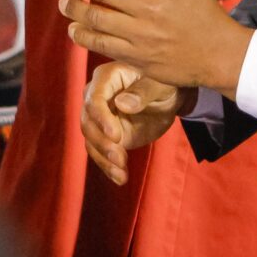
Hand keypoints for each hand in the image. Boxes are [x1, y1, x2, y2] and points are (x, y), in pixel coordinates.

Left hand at [62, 0, 248, 93]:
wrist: (218, 53)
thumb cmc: (203, 11)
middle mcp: (149, 7)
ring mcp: (141, 34)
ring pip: (95, 17)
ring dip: (74, 7)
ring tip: (66, 1)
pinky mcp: (136, 57)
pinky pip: (101, 44)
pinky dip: (82, 34)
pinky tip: (74, 28)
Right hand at [81, 60, 181, 186]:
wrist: (167, 99)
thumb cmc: (164, 83)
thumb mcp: (160, 84)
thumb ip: (143, 92)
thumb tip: (122, 104)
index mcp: (107, 77)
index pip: (95, 98)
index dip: (102, 118)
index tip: (116, 136)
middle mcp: (96, 96)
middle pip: (88, 121)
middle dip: (102, 143)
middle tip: (120, 159)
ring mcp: (99, 117)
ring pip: (91, 139)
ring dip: (104, 158)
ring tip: (122, 173)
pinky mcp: (106, 135)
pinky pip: (99, 152)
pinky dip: (108, 167)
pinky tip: (121, 178)